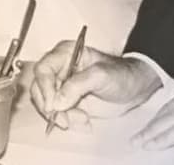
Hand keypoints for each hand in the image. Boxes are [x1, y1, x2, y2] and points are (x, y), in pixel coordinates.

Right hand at [30, 43, 161, 130]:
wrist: (134, 88)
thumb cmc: (120, 75)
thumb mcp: (101, 76)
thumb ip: (78, 85)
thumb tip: (56, 102)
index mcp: (65, 53)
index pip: (43, 69)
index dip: (44, 88)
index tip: (53, 107)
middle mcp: (59, 67)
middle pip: (39, 87)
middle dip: (50, 106)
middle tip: (65, 120)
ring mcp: (62, 84)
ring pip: (46, 102)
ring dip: (60, 115)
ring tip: (82, 119)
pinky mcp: (67, 100)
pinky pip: (56, 112)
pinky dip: (66, 119)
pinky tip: (84, 120)